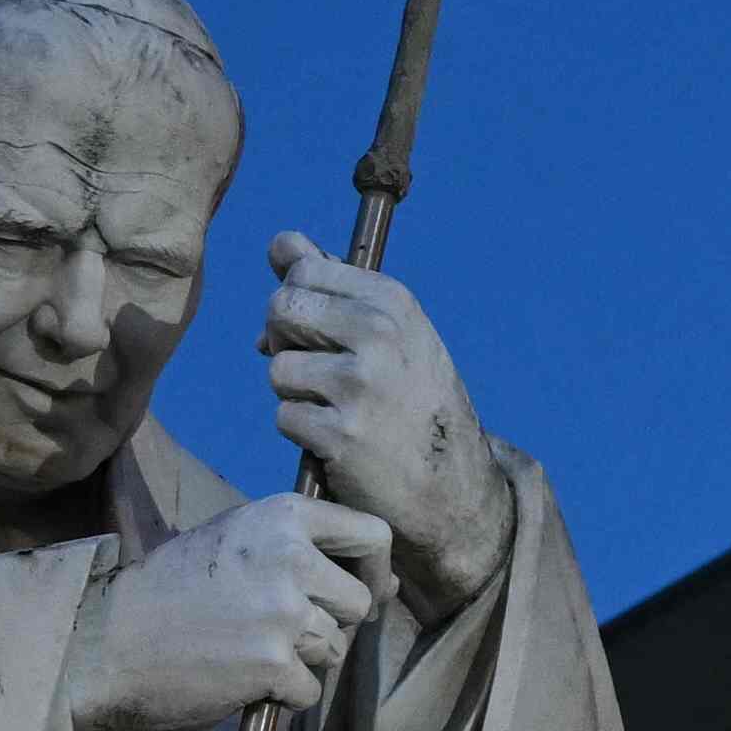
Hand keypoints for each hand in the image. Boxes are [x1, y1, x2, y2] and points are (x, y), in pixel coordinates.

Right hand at [73, 490, 393, 730]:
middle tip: (277, 629)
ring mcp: (283, 612)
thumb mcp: (233, 542)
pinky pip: (309, 690)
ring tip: (243, 649)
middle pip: (359, 603)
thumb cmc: (168, 592)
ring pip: (334, 649)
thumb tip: (388, 583)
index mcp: (282, 516)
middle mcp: (289, 556)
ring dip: (299, 661)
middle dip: (330, 624)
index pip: (373, 534)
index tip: (358, 591)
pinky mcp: (272, 663)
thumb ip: (302, 550)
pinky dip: (281, 695)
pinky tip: (237, 678)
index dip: (374, 571)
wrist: (103, 640)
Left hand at [262, 241, 514, 624]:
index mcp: (394, 303)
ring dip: (295, 393)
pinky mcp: (339, 434)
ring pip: (278, 368)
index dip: (296, 298)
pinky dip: (302, 431)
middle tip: (317, 369)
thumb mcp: (394, 334)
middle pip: (281, 309)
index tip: (315, 326)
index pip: (304, 269)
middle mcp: (379, 335)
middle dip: (284, 340)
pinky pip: (284, 415)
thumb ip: (336, 285)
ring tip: (335, 409)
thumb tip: (283, 243)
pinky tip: (336, 439)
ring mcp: (358, 386)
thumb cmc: (414, 403)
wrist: (452, 487)